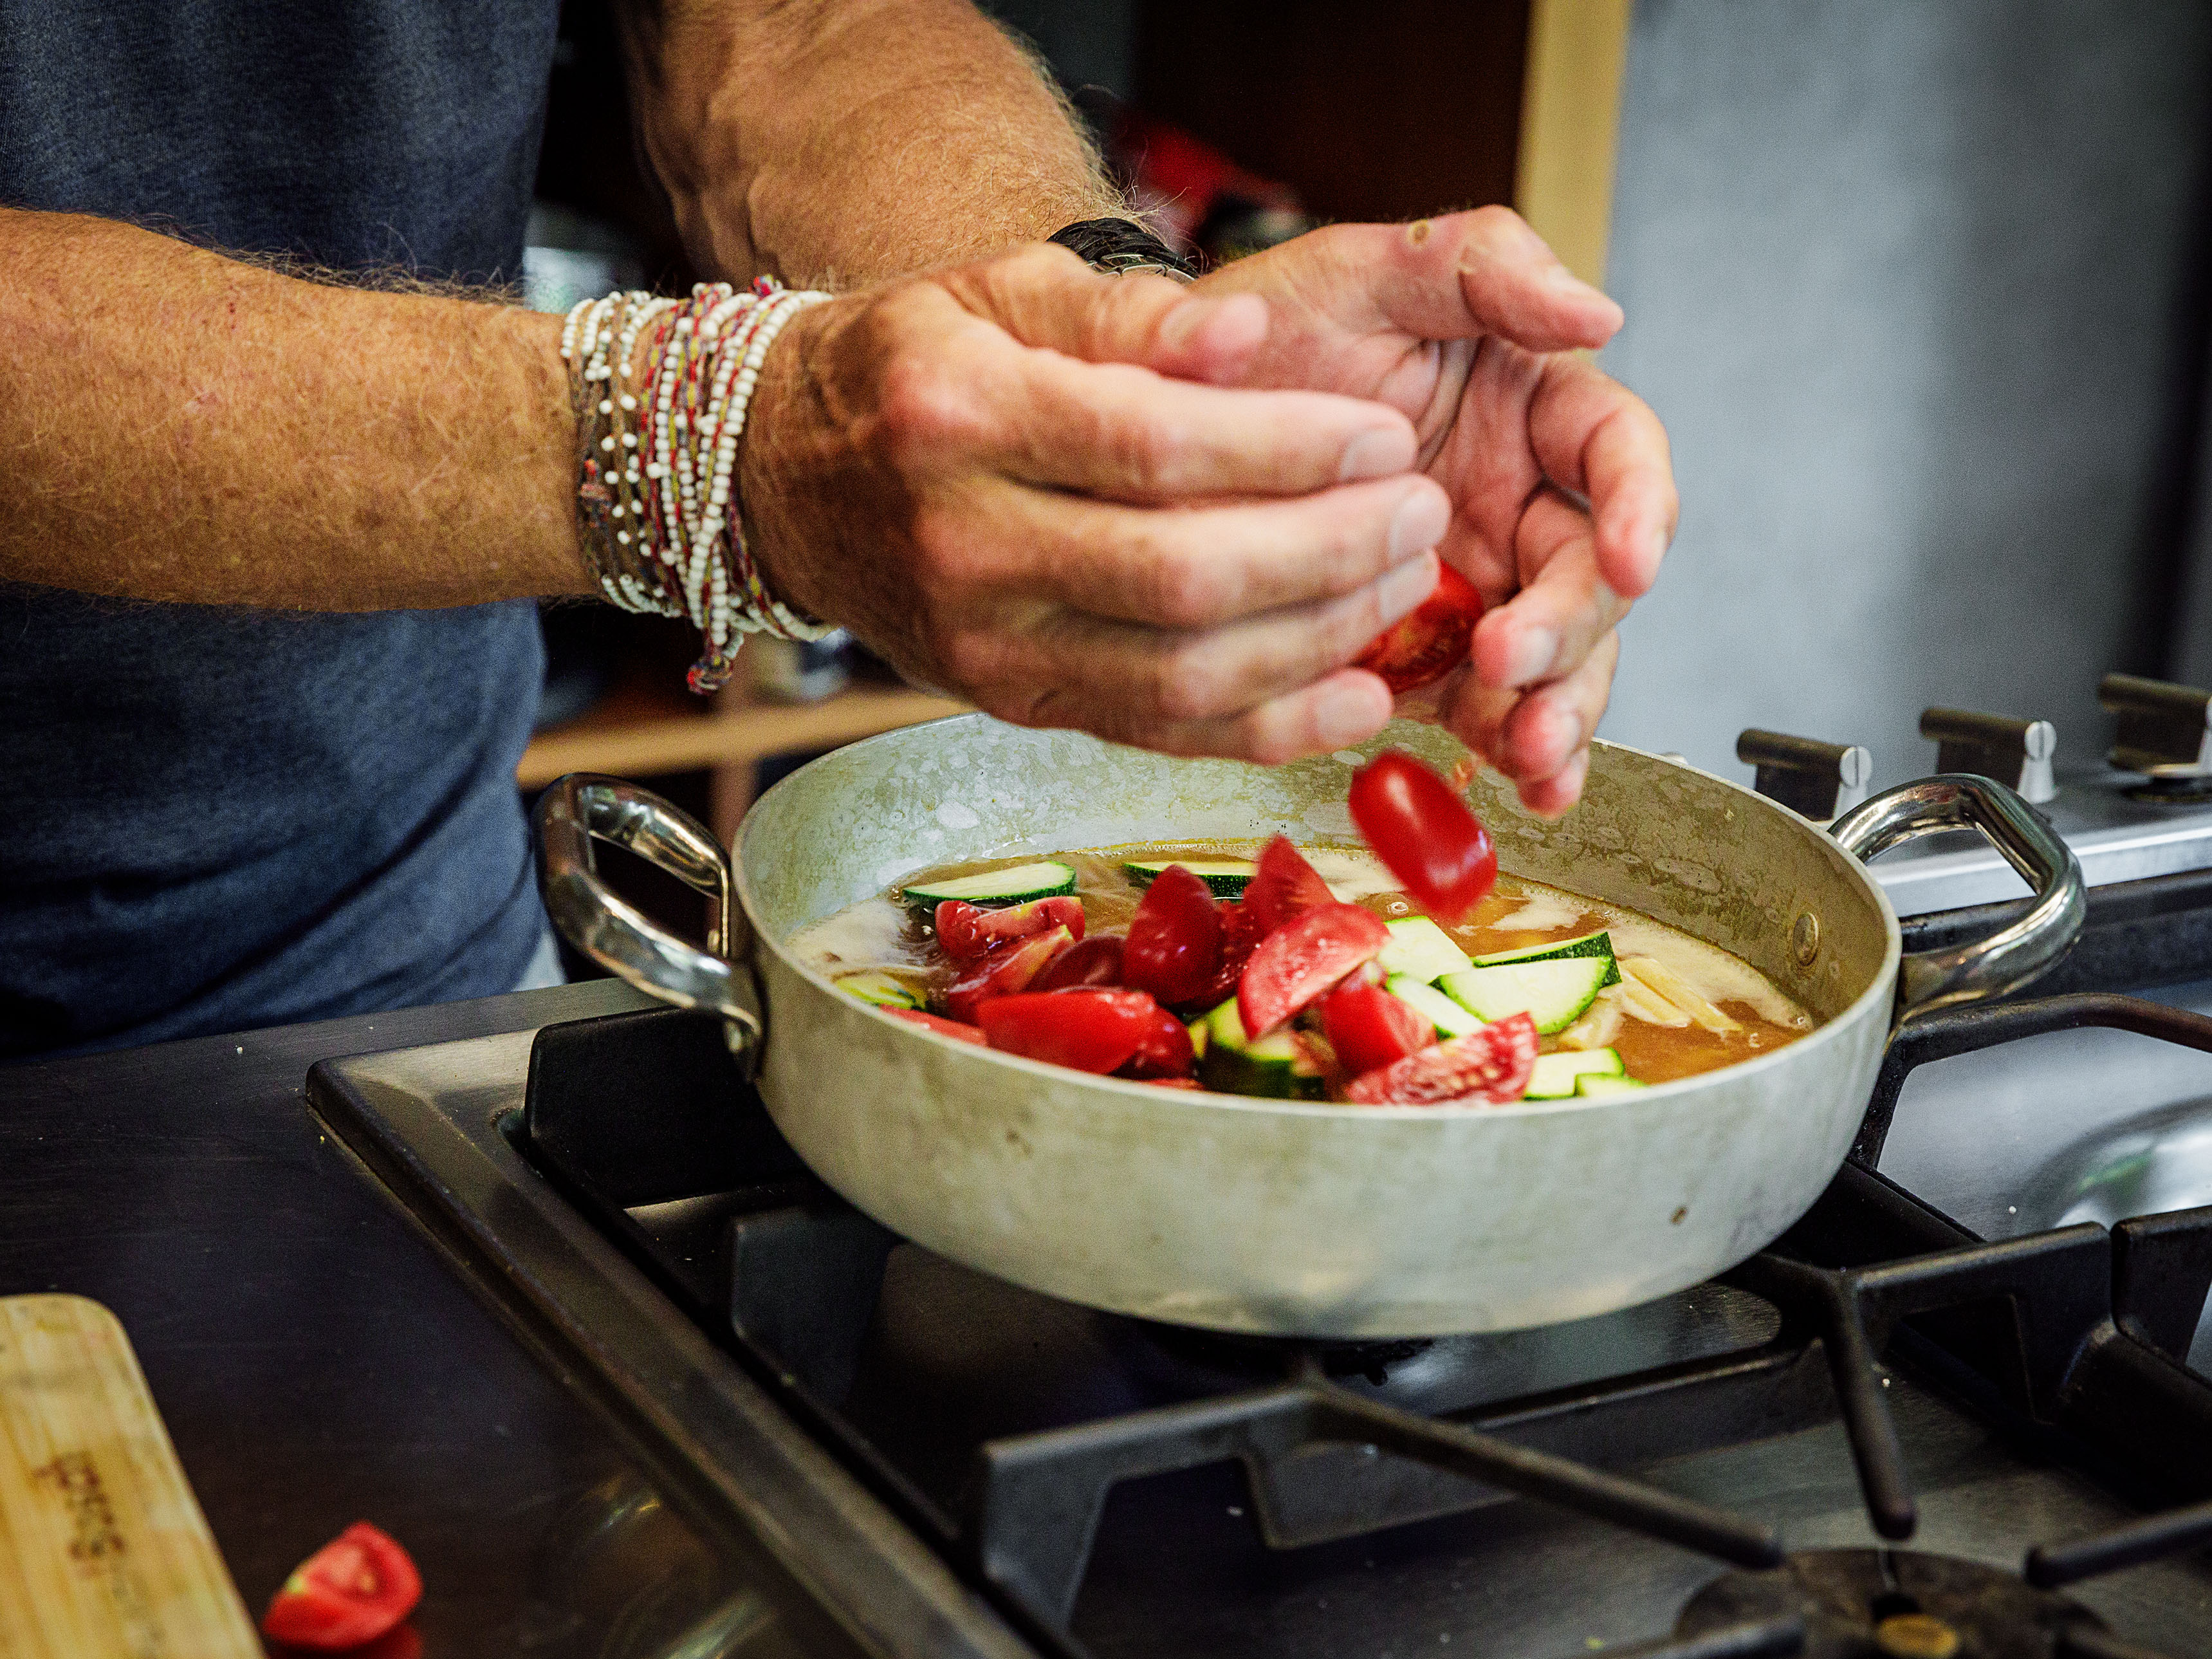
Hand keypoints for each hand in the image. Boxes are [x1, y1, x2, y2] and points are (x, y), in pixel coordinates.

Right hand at [740, 244, 1453, 761]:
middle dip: (1325, 553)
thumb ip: (1128, 315)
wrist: (788, 481)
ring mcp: (988, 645)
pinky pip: (1161, 734)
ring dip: (1317, 640)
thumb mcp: (999, 293)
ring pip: (1180, 675)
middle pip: (1178, 579)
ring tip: (1404, 582)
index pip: (1148, 448)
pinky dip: (1270, 728)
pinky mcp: (1017, 706)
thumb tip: (1247, 339)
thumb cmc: (915, 369)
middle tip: (1418, 512)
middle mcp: (964, 545)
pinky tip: (1359, 697)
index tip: (1382, 436)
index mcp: (958, 416)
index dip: (1285, 449)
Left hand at [1181, 208, 1678, 813]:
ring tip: (1527, 750)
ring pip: (1554, 657)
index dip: (1642, 508)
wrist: (1163, 414)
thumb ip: (1482, 264)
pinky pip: (1488, 705)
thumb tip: (1597, 311)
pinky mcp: (1426, 649)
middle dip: (1573, 631)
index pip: (1618, 453)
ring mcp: (1473, 582)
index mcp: (1524, 404)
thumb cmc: (1269, 329)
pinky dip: (1513, 746)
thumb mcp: (1363, 267)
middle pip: (1592, 576)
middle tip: (1511, 662)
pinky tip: (1525, 782)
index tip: (1630, 558)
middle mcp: (1513, 498)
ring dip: (1557, 707)